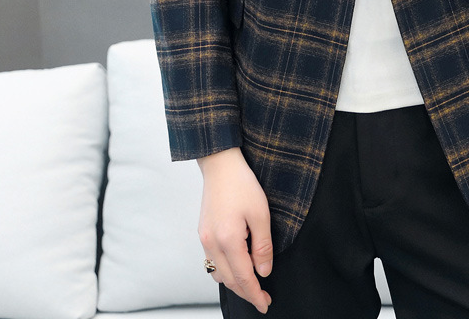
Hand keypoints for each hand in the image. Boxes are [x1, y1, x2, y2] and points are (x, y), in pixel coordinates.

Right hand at [197, 147, 272, 313]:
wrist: (220, 165)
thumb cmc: (242, 184)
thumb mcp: (261, 214)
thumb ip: (263, 246)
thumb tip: (264, 272)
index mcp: (228, 240)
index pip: (244, 278)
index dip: (255, 294)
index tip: (266, 304)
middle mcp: (211, 244)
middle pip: (229, 280)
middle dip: (246, 292)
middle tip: (263, 298)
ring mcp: (204, 239)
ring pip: (218, 274)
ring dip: (235, 283)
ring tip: (252, 284)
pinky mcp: (203, 233)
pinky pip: (212, 262)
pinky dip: (225, 271)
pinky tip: (236, 267)